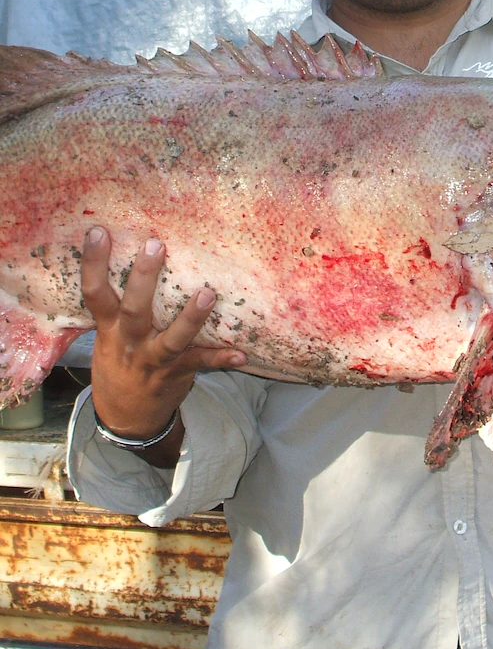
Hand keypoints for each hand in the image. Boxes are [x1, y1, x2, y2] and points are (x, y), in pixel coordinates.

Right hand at [81, 226, 245, 465]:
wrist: (125, 416)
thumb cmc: (120, 363)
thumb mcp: (108, 336)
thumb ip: (119, 305)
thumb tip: (133, 254)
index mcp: (110, 328)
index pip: (96, 293)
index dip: (94, 263)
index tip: (98, 232)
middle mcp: (130, 342)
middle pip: (134, 309)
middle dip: (144, 277)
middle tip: (156, 245)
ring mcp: (153, 360)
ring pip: (172, 339)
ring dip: (191, 318)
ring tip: (207, 293)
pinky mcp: (177, 374)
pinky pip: (202, 364)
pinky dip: (222, 358)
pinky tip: (242, 354)